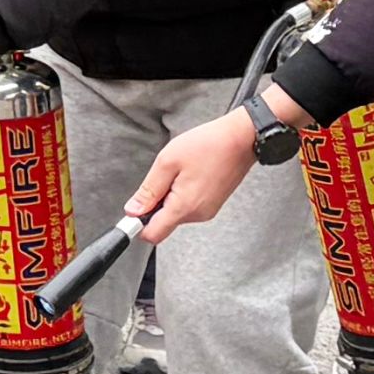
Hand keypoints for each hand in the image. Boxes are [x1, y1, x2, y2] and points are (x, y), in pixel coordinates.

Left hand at [127, 109, 261, 233]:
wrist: (241, 139)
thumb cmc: (209, 145)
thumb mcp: (168, 162)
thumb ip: (148, 190)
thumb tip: (133, 210)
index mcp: (184, 207)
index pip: (153, 235)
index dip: (138, 223)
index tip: (134, 208)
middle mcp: (198, 214)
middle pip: (163, 223)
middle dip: (156, 203)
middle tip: (165, 176)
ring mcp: (207, 210)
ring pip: (175, 213)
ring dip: (170, 196)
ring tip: (181, 171)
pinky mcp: (212, 204)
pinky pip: (188, 206)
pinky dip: (182, 193)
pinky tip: (190, 173)